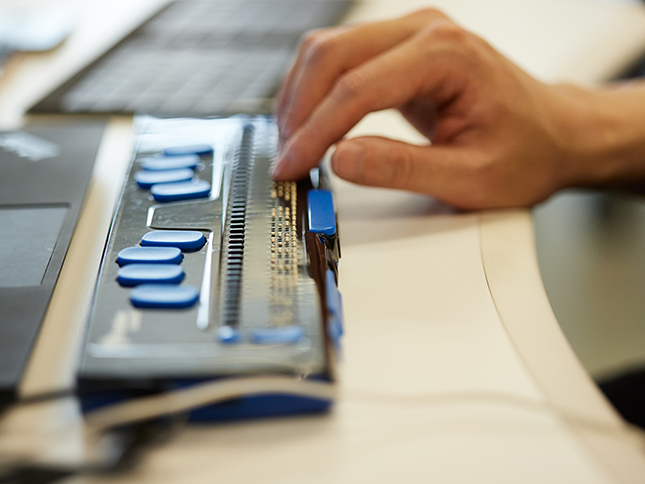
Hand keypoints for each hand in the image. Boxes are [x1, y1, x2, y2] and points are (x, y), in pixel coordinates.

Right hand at [272, 9, 634, 208]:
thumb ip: (401, 168)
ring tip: (291, 144)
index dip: (315, 131)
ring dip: (300, 96)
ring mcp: (410, 36)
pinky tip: (309, 123)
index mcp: (446, 55)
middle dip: (298, 110)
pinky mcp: (400, 51)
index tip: (291, 166)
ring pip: (328, 51)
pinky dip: (316, 91)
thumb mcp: (470, 176)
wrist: (554, 133)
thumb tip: (340, 159)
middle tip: (285, 158)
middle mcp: (424, 31)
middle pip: (331, 55)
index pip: (358, 89)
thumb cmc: (527, 151)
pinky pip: (341, 59)